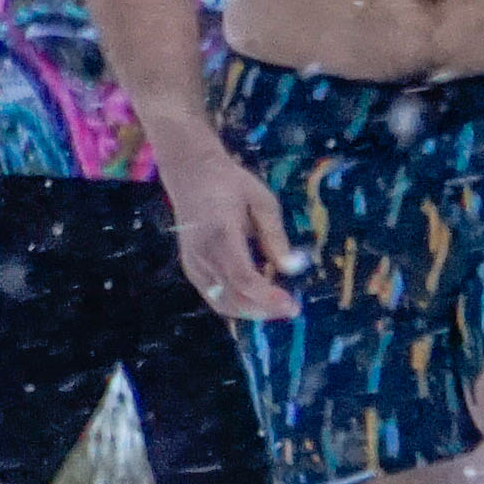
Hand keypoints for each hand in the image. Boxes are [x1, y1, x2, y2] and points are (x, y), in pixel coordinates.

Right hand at [165, 142, 302, 318]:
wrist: (191, 173)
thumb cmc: (231, 184)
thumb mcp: (262, 201)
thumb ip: (275, 236)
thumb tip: (292, 269)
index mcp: (221, 233)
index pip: (242, 276)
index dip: (267, 296)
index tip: (292, 305)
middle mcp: (202, 254)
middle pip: (233, 297)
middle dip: (265, 310)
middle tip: (292, 308)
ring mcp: (193, 264)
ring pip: (223, 303)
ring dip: (252, 310)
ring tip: (278, 302)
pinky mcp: (191, 269)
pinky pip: (215, 297)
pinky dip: (238, 303)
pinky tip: (258, 294)